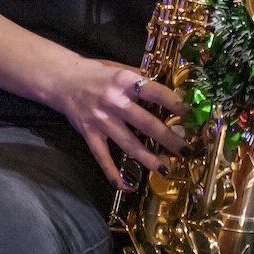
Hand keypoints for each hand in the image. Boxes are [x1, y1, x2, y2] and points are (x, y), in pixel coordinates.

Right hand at [41, 54, 188, 187]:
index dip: (174, 103)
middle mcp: (114, 102)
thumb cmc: (98, 73)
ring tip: (164, 169)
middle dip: (167, 138)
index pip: (156, 92)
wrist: (63, 79)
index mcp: (125, 81)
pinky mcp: (89, 133)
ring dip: (147, 158)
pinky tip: (124, 185)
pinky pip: (102, 156)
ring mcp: (101, 120)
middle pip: (145, 123)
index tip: (190, 114)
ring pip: (128, 143)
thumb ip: (142, 80)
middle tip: (185, 149)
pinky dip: (112, 172)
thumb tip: (168, 91)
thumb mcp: (121, 68)